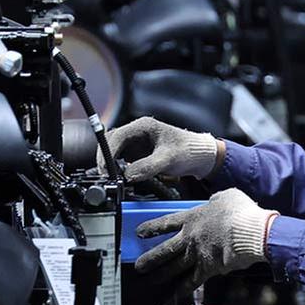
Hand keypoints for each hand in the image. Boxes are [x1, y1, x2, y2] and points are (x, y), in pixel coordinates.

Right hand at [99, 116, 222, 182]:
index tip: (106, 167)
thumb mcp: (168, 159)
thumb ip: (148, 167)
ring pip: (113, 151)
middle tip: (106, 176)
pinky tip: (120, 178)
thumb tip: (127, 176)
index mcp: (143, 126)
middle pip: (111, 142)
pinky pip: (121, 160)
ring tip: (112, 178)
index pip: (117, 136)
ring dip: (109, 164)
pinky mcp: (137, 155)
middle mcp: (137, 133)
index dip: (108, 151)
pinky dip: (117, 168)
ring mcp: (136, 144)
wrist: (199, 157)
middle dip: (105, 159)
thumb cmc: (188, 150)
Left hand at [134, 188, 277, 288]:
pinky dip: (184, 287)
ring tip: (151, 279)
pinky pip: (193, 280)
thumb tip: (216, 202)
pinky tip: (177, 292)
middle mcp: (191, 237)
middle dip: (150, 258)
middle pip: (165, 249)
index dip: (152, 228)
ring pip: (174, 267)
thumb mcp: (226, 196)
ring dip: (161, 274)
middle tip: (140, 265)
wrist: (250, 232)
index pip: (166, 222)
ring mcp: (198, 254)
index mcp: (193, 218)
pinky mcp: (208, 268)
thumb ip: (216, 200)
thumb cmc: (240, 213)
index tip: (140, 233)